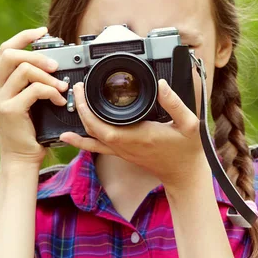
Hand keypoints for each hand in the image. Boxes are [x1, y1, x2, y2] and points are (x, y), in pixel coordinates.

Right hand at [0, 27, 68, 165]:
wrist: (21, 156)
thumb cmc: (30, 127)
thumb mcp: (28, 99)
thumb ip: (33, 80)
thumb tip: (55, 60)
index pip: (5, 48)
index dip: (25, 36)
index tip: (44, 31)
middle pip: (11, 54)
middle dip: (37, 55)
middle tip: (56, 65)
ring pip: (24, 70)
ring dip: (48, 76)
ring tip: (62, 87)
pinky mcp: (9, 110)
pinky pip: (33, 90)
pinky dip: (50, 92)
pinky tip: (58, 100)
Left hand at [59, 79, 208, 189]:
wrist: (184, 173)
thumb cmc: (187, 150)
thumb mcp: (189, 124)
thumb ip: (175, 103)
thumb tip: (161, 84)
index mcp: (138, 136)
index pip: (102, 125)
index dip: (87, 108)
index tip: (83, 88)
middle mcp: (126, 145)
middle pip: (92, 129)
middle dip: (80, 108)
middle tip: (78, 88)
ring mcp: (122, 151)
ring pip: (92, 139)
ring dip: (80, 121)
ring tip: (73, 103)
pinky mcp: (123, 153)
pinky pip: (97, 148)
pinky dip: (82, 142)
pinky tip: (69, 137)